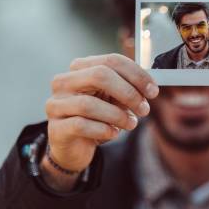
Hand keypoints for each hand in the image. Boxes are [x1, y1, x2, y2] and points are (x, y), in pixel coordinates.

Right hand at [44, 54, 158, 186]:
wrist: (74, 147)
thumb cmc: (95, 118)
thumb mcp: (113, 100)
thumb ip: (128, 90)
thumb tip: (149, 88)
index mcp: (80, 68)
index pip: (111, 60)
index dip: (136, 74)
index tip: (153, 91)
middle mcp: (64, 82)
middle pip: (99, 75)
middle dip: (128, 92)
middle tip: (144, 109)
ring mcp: (56, 104)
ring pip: (89, 104)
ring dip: (117, 115)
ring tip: (131, 124)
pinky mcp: (56, 128)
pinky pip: (81, 125)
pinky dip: (103, 130)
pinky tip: (113, 133)